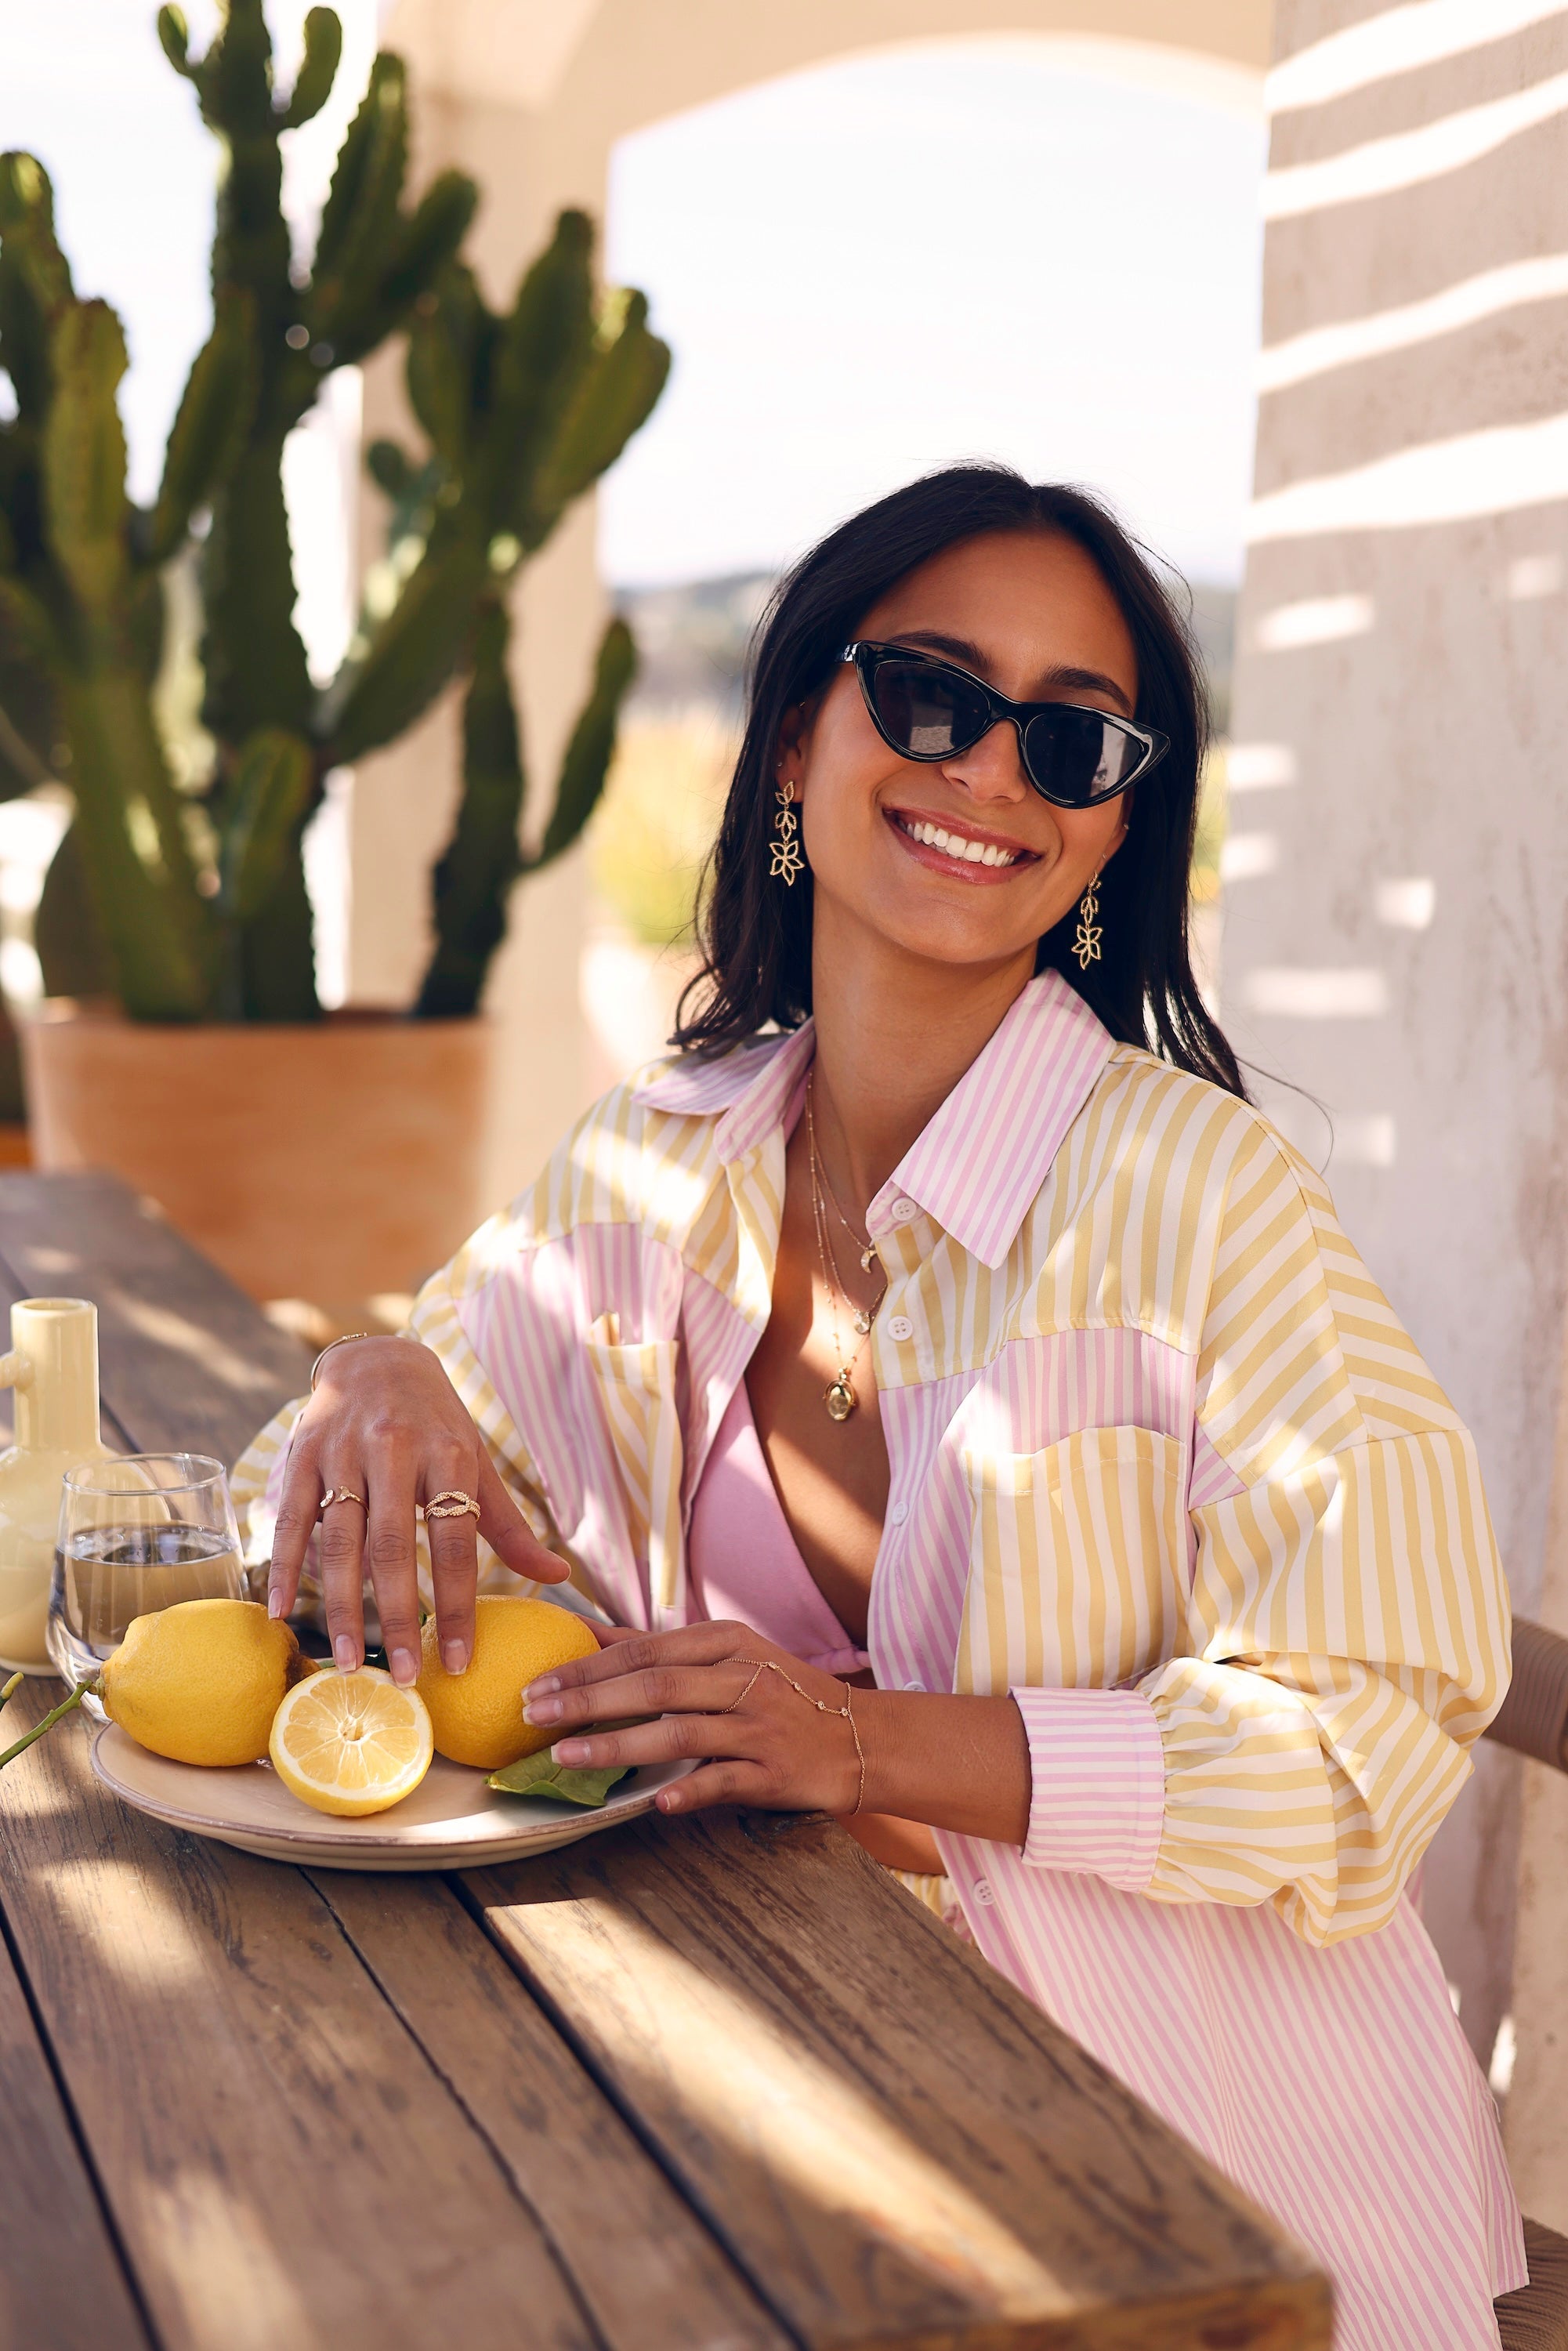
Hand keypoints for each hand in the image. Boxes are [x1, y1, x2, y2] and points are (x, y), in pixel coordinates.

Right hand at [268, 1336, 567, 1684]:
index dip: (459, 1605)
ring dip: (341, 1607)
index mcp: (450, 1453)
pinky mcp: (302, 1454)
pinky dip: (284, 1567)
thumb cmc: (437, 1423)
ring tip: (345, 1664)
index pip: (457, 1541)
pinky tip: (278, 1613)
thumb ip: (510, 1526)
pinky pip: (291, 1519)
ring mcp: (344, 1451)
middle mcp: (396, 1449)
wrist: (378, 1357)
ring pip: (341, 1540)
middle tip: (401, 1679)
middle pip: (394, 1546)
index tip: (459, 1662)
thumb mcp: (478, 1463)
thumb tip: (559, 1577)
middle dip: (397, 1617)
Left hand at [521, 1620, 865, 1817]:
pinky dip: (691, 1791)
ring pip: (680, 1733)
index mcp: (730, 1642)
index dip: (588, 1665)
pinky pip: (726, 1781)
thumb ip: (665, 1648)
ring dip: (618, 1745)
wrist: (861, 1738)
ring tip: (566, 1758)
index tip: (539, 1681)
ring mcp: (760, 1727)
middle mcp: (744, 1678)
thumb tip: (589, 1632)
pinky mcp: (775, 1773)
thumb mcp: (733, 1655)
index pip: (646, 1649)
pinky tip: (656, 1803)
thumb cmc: (783, 1695)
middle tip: (536, 1713)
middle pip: (655, 1685)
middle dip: (589, 1700)